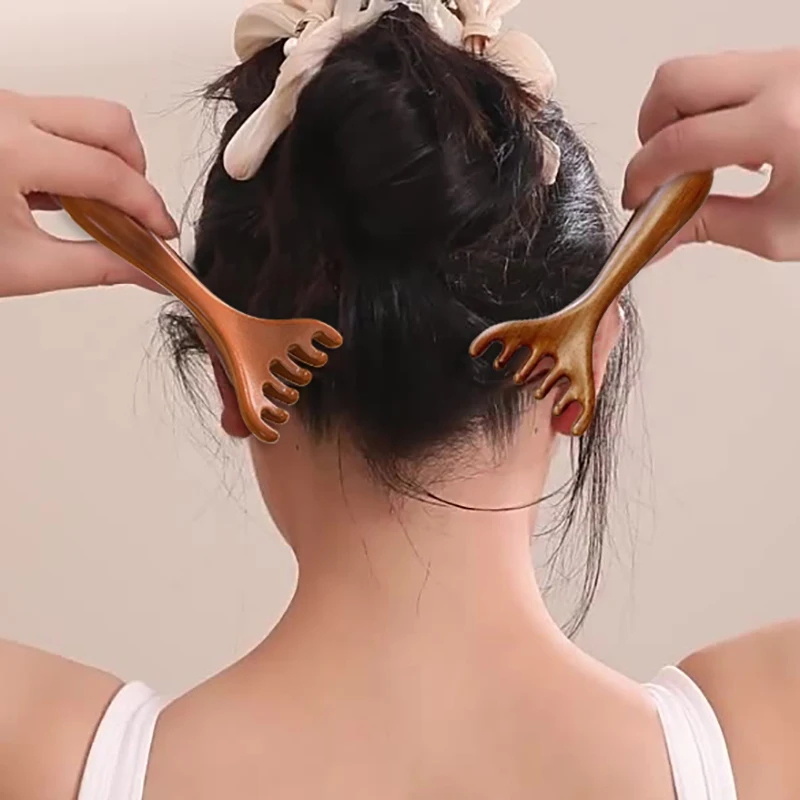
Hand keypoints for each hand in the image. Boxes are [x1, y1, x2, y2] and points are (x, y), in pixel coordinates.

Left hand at [0, 90, 177, 297]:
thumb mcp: (24, 267)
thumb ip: (99, 267)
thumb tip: (147, 274)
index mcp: (11, 153)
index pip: (111, 174)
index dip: (149, 208)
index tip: (162, 233)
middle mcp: (6, 115)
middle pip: (110, 122)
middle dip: (137, 169)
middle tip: (133, 213)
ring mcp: (1, 109)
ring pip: (87, 115)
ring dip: (108, 161)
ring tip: (95, 209)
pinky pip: (60, 120)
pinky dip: (79, 156)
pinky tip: (66, 196)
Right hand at [622, 48, 799, 261]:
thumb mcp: (780, 231)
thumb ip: (708, 227)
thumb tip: (660, 236)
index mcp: (781, 124)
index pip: (677, 142)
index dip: (642, 174)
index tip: (635, 198)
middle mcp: (785, 79)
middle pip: (674, 81)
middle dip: (648, 128)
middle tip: (657, 169)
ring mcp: (792, 63)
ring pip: (700, 69)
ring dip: (679, 116)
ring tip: (698, 162)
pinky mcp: (796, 65)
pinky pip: (731, 73)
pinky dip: (713, 108)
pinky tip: (732, 148)